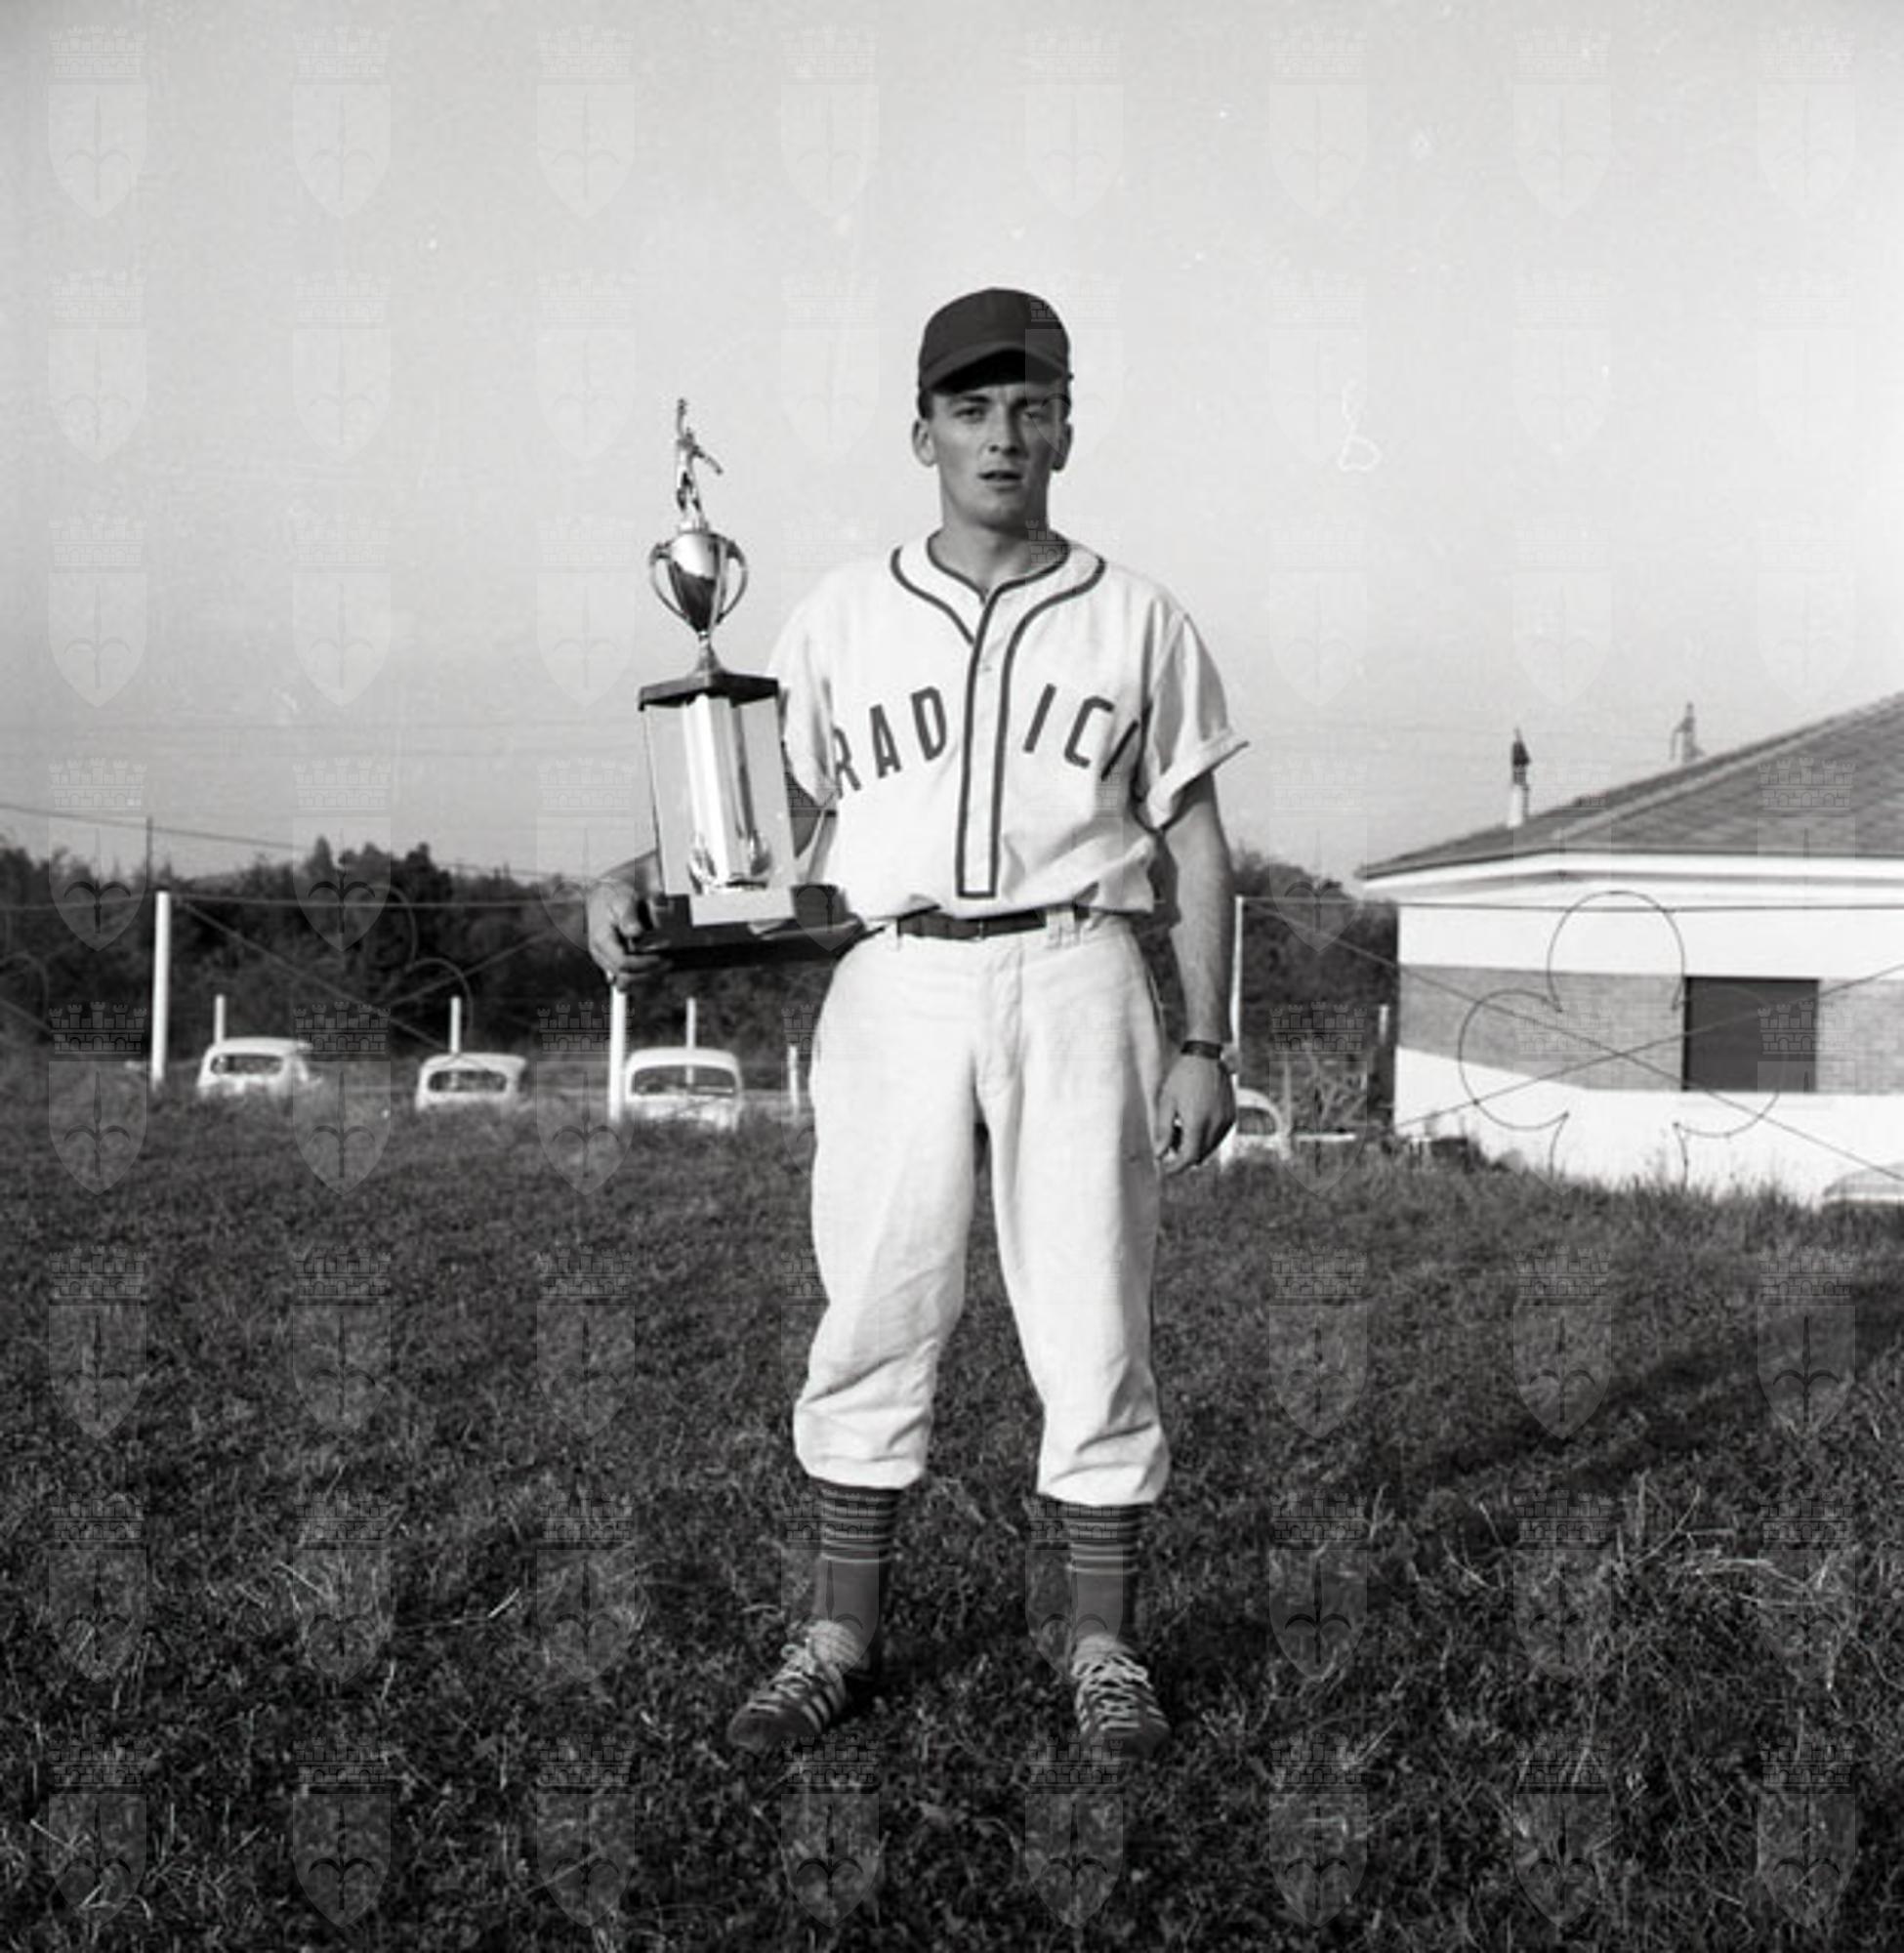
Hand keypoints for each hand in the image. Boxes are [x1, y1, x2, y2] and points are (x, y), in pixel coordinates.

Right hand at [585, 853, 668, 990]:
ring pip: (625, 983)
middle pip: (625, 978)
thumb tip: (636, 932)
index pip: (622, 963)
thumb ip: (629, 918)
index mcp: (602, 941)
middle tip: (668, 963)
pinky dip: (641, 977)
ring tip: (664, 966)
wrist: (603, 895)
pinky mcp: (613, 962)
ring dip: (646, 978)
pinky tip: (655, 969)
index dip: (644, 963)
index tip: (660, 957)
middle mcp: (601, 954)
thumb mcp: (622, 901)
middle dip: (648, 973)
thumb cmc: (614, 897)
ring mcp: (606, 960)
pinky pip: (626, 979)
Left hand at [1154, 1053, 1234, 1174]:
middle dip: (1183, 1154)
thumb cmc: (1182, 1077)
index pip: (1188, 1157)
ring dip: (1195, 1145)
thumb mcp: (1166, 1102)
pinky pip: (1218, 1136)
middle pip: (1199, 1155)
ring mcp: (1226, 1121)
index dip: (1176, 1167)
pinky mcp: (1232, 1116)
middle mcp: (1216, 1124)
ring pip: (1209, 1147)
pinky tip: (1195, 1119)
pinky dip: (1205, 1136)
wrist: (1206, 1056)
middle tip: (1170, 1138)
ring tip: (1181, 1124)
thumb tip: (1159, 1154)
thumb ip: (1163, 1130)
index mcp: (1198, 1122)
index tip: (1165, 1170)